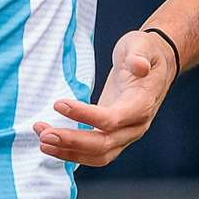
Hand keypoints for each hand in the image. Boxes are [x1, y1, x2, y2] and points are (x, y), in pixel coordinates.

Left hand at [33, 29, 177, 166]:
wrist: (155, 64)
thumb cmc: (145, 51)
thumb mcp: (142, 45)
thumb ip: (139, 55)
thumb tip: (139, 66)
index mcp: (143, 103)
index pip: (113, 119)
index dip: (85, 115)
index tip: (58, 103)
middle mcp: (136, 125)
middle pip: (103, 144)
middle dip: (72, 142)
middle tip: (44, 135)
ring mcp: (126, 134)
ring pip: (98, 154)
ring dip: (69, 152)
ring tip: (42, 142)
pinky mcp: (114, 135)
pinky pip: (94, 152)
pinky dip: (72, 152)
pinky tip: (52, 146)